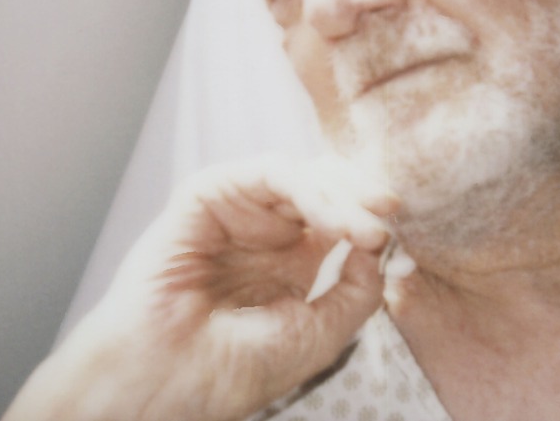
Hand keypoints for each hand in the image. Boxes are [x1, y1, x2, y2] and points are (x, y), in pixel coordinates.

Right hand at [1, 155, 397, 420]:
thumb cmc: (227, 371)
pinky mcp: (208, 196)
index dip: (370, 219)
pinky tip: (331, 218)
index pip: (341, 219)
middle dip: (362, 196)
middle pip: (326, 189)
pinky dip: (307, 189)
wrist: (163, 385)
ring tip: (369, 225)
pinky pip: (267, 174)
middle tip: (390, 212)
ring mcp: (237, 212)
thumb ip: (357, 291)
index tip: (397, 232)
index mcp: (289, 263)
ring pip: (302, 176)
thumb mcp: (317, 336)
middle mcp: (265, 232)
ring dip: (341, 194)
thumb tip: (381, 245)